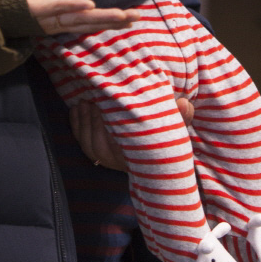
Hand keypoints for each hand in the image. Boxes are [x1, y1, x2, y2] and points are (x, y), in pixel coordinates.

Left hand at [24, 0, 139, 34]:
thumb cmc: (25, 7)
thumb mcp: (44, 7)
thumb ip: (60, 9)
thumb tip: (75, 6)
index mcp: (64, 20)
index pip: (91, 21)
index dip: (111, 21)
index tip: (132, 19)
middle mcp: (62, 21)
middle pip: (92, 21)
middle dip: (115, 20)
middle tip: (136, 17)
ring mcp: (53, 16)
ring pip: (82, 17)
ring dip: (103, 17)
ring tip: (122, 16)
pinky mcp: (41, 8)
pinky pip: (60, 7)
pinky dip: (75, 6)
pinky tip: (90, 6)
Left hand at [71, 95, 194, 170]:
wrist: (156, 153)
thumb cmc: (164, 136)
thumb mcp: (176, 128)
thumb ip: (182, 117)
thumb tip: (184, 103)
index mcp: (136, 158)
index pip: (115, 147)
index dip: (107, 126)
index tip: (108, 105)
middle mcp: (119, 163)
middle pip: (98, 144)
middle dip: (93, 121)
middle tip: (93, 98)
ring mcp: (106, 160)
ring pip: (87, 144)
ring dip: (83, 122)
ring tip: (85, 101)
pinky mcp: (96, 154)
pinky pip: (81, 142)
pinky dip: (76, 125)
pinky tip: (76, 108)